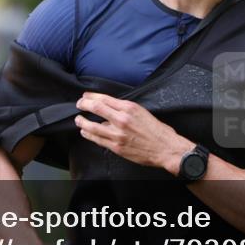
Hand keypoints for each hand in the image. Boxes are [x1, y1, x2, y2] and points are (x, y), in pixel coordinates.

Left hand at [74, 93, 191, 173]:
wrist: (165, 148)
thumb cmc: (158, 130)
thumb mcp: (143, 112)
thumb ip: (126, 109)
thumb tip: (110, 108)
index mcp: (129, 108)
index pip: (105, 98)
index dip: (91, 96)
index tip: (86, 96)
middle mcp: (122, 119)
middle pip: (96, 108)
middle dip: (84, 105)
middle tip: (79, 105)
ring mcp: (118, 134)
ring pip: (92, 126)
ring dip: (82, 122)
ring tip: (79, 120)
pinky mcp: (116, 147)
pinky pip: (97, 139)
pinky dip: (89, 135)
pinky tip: (85, 132)